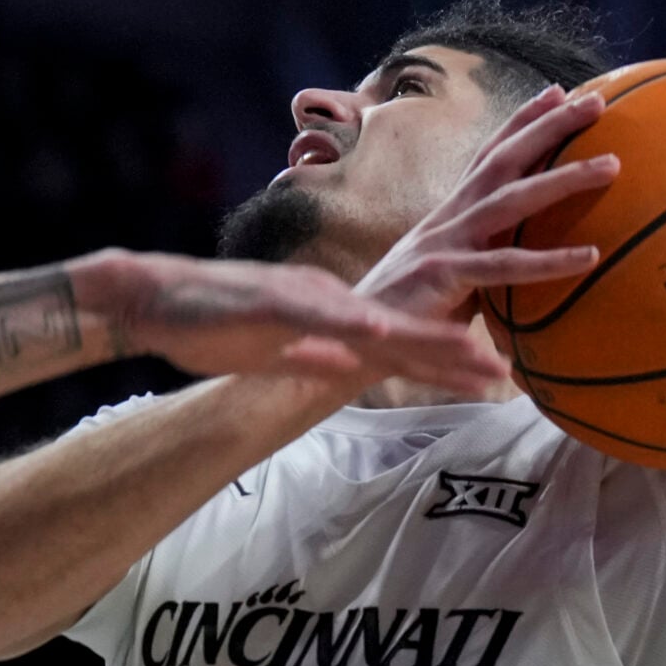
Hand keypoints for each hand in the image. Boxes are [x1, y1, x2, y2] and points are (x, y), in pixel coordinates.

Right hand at [72, 251, 507, 394]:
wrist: (145, 297)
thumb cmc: (203, 326)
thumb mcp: (273, 350)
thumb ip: (315, 354)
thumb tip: (353, 366)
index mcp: (335, 310)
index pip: (408, 335)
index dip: (457, 350)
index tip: (505, 368)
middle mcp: (332, 300)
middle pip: (413, 326)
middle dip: (469, 343)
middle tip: (519, 361)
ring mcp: (306, 301)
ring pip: (383, 326)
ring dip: (433, 345)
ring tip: (485, 367)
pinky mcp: (272, 307)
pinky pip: (320, 324)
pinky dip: (355, 332)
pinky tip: (385, 342)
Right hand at [355, 86, 616, 322]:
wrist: (351, 342)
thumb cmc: (407, 315)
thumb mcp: (451, 278)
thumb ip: (486, 262)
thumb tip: (530, 267)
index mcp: (450, 214)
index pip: (489, 156)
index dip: (521, 122)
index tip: (559, 93)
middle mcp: (448, 218)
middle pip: (502, 159)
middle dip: (547, 125)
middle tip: (594, 100)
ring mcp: (445, 243)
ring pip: (510, 200)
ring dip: (562, 179)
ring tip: (612, 165)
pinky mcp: (444, 276)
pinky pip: (505, 266)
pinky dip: (548, 260)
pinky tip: (590, 255)